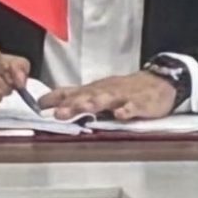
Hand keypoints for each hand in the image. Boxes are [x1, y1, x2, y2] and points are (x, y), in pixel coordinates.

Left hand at [47, 71, 178, 121]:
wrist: (158, 82)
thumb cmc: (126, 90)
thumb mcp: (100, 92)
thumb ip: (79, 98)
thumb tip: (53, 105)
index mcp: (95, 90)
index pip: (71, 91)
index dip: (55, 97)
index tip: (39, 105)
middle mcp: (106, 91)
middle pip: (86, 96)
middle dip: (72, 105)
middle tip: (57, 114)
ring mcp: (123, 96)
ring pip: (107, 99)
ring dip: (94, 104)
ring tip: (82, 109)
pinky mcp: (141, 103)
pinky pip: (133, 107)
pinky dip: (127, 110)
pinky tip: (120, 115)